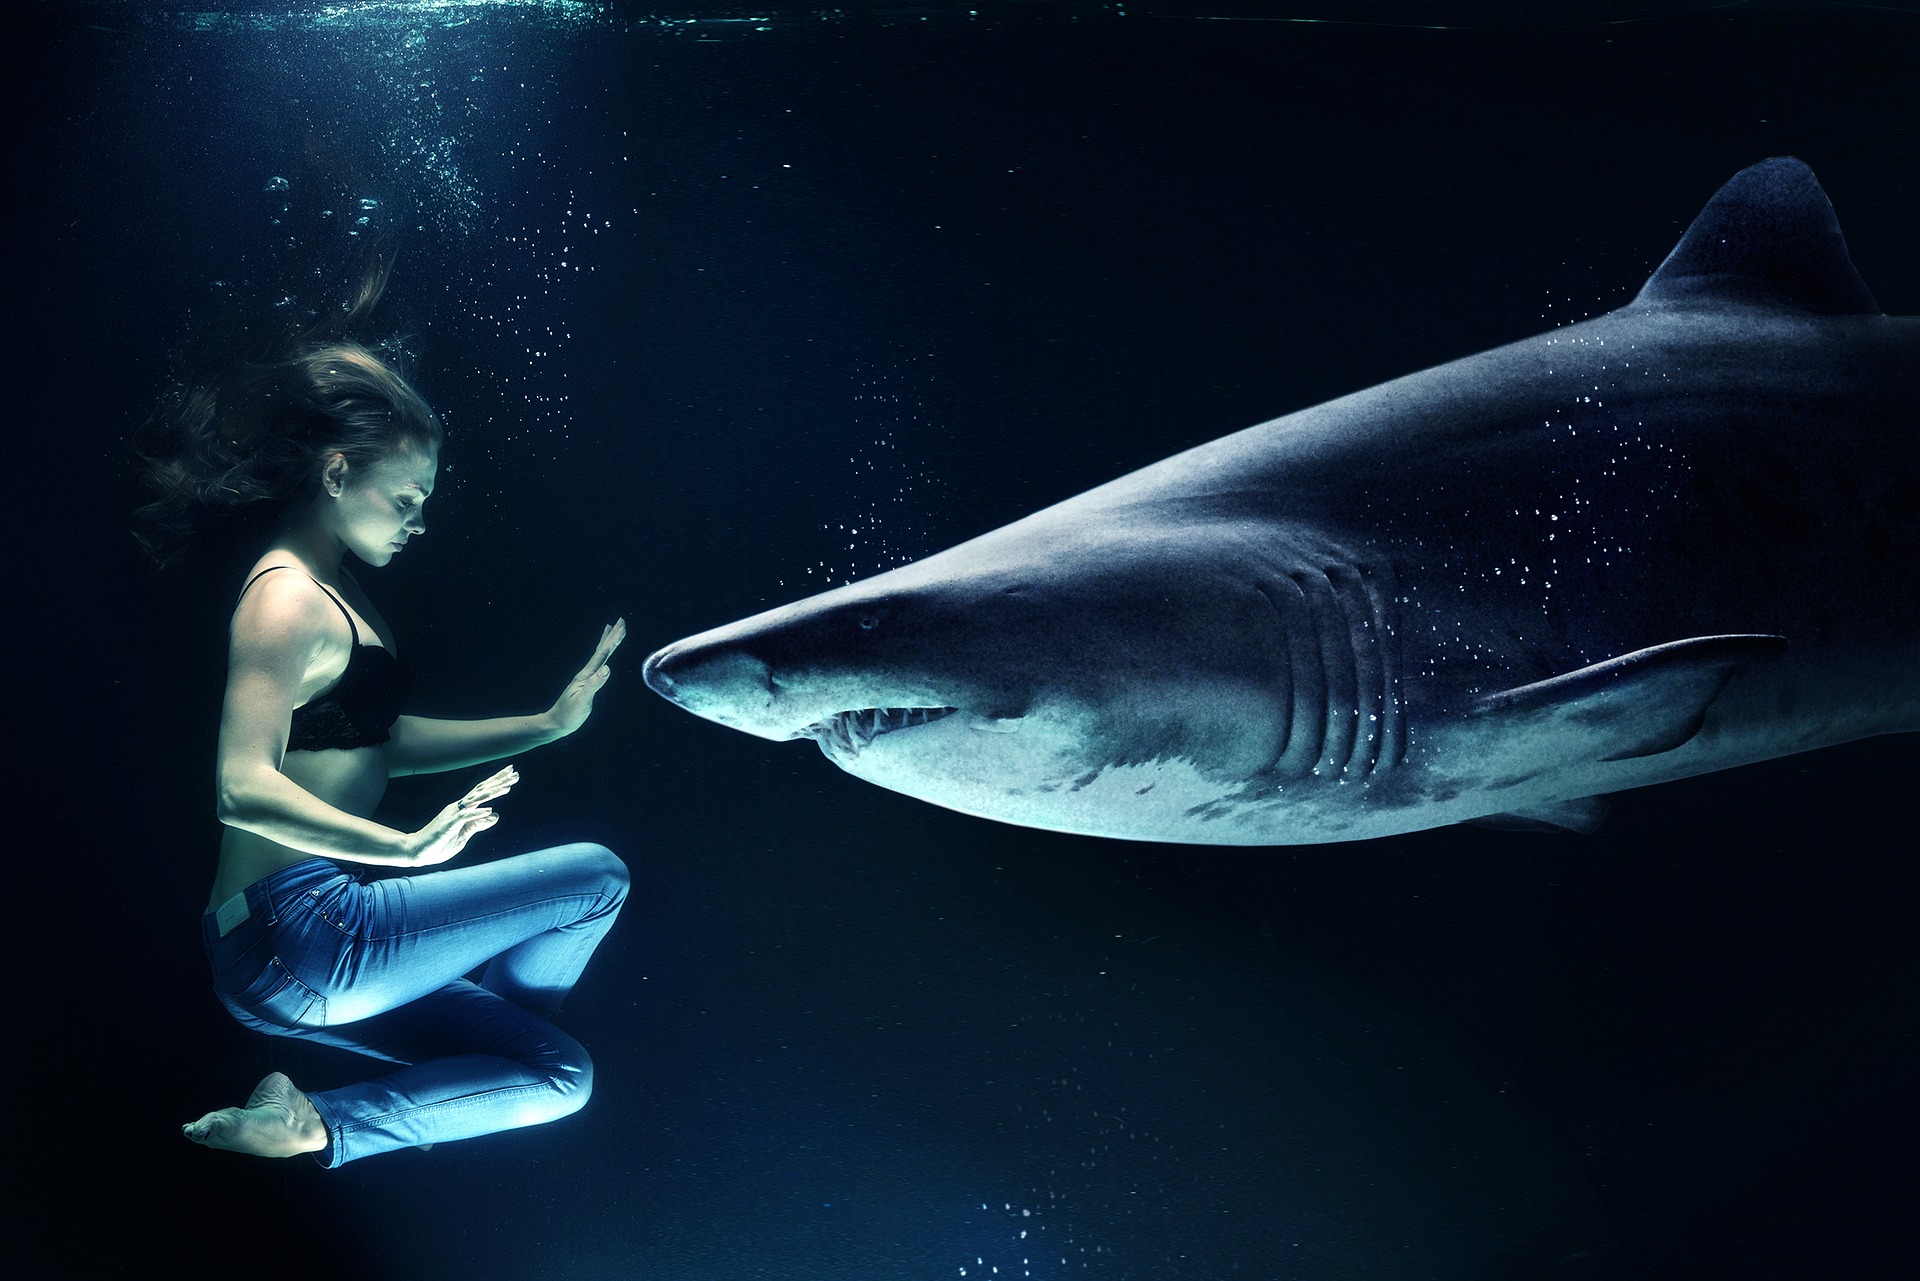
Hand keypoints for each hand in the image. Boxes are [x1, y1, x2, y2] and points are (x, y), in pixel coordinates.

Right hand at [409, 765, 517, 865]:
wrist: (417, 851)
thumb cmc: (440, 843)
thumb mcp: (464, 834)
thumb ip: (478, 824)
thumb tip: (495, 815)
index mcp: (463, 809)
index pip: (483, 792)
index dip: (497, 783)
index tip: (512, 774)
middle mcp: (458, 807)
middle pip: (481, 791)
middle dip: (498, 781)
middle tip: (514, 773)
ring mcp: (453, 815)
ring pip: (475, 800)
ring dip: (491, 793)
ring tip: (507, 787)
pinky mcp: (448, 825)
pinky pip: (464, 817)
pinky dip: (477, 813)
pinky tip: (489, 810)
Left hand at [546, 618, 626, 738]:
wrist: (555, 723)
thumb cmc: (568, 715)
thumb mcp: (583, 701)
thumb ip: (595, 684)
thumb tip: (607, 668)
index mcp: (587, 675)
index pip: (603, 654)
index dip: (613, 641)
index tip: (622, 628)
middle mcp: (586, 673)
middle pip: (601, 650)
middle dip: (612, 636)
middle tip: (621, 621)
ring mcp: (586, 678)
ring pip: (599, 655)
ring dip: (606, 642)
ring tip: (611, 629)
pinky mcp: (586, 684)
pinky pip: (597, 664)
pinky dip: (602, 655)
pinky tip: (604, 656)